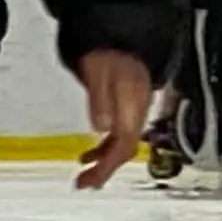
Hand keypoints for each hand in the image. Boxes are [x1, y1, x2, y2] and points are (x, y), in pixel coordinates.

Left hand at [73, 49, 154, 189]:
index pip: (124, 146)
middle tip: (84, 183)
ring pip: (123, 144)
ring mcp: (134, 110)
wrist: (121, 37)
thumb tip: (101, 126)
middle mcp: (137, 111)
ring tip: (86, 171)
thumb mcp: (99, 72)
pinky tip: (93, 150)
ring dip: (105, 160)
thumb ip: (100, 100)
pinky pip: (120, 134)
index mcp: (133, 106)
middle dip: (105, 169)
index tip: (89, 180)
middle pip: (125, 150)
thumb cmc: (110, 51)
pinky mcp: (128, 107)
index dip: (107, 167)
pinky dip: (105, 146)